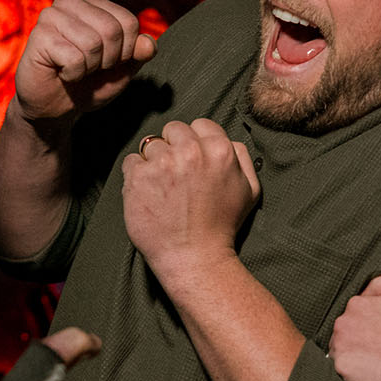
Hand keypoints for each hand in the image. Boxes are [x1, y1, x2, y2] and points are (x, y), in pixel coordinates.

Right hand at [11, 0, 156, 127]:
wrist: (54, 107)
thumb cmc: (87, 83)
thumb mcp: (121, 70)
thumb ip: (138, 54)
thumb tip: (149, 44)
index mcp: (93, 2)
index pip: (129, 22)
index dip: (126, 52)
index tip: (107, 61)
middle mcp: (70, 2)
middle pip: (112, 30)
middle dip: (107, 60)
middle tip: (89, 67)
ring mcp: (51, 16)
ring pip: (93, 43)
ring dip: (89, 67)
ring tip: (75, 69)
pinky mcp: (39, 36)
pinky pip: (74, 58)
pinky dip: (73, 74)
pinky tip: (61, 73)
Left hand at [121, 118, 259, 279]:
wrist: (194, 257)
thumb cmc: (222, 226)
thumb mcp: (249, 189)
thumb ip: (241, 157)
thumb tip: (226, 140)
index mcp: (219, 150)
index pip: (199, 124)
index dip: (194, 141)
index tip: (191, 160)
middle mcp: (190, 152)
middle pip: (173, 129)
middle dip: (173, 146)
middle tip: (175, 173)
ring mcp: (161, 164)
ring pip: (150, 145)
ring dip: (154, 161)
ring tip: (162, 187)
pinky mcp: (138, 177)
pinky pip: (131, 162)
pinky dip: (136, 175)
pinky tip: (148, 193)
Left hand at [330, 276, 380, 380]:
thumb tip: (366, 292)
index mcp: (358, 303)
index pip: (359, 312)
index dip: (377, 324)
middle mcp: (344, 322)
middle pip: (348, 331)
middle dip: (365, 338)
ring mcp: (341, 347)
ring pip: (344, 350)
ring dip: (359, 355)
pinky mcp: (343, 370)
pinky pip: (346, 371)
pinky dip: (359, 374)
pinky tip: (380, 376)